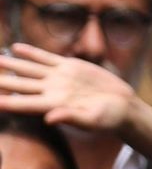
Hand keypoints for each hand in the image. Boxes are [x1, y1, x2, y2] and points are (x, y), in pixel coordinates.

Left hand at [0, 43, 133, 130]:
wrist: (123, 106)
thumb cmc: (109, 118)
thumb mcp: (92, 120)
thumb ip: (70, 118)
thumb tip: (49, 118)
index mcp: (53, 106)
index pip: (22, 103)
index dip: (5, 101)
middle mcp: (51, 92)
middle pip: (19, 85)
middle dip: (2, 81)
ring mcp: (59, 78)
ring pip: (28, 69)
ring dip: (10, 64)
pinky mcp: (69, 67)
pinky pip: (45, 58)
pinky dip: (30, 53)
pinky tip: (16, 48)